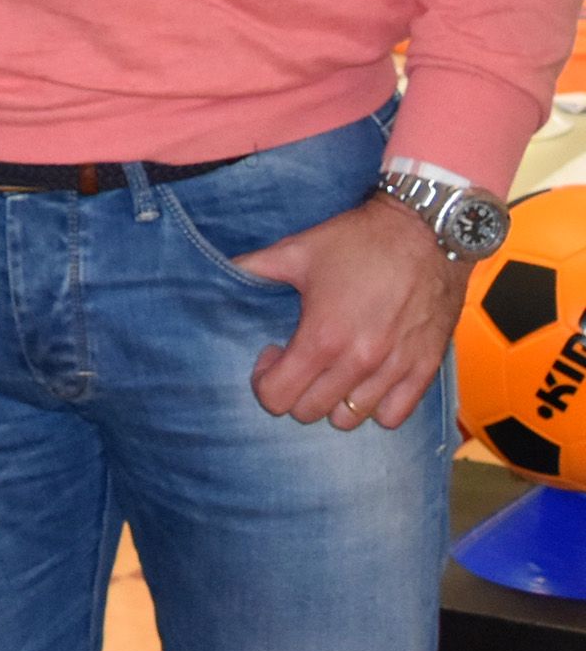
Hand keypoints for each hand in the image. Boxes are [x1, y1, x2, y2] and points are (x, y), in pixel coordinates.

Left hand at [233, 195, 467, 430]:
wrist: (427, 231)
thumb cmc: (360, 240)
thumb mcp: (297, 250)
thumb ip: (254, 268)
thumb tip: (223, 272)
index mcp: (323, 337)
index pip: (277, 397)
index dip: (265, 380)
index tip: (273, 353)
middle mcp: (359, 362)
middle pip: (309, 412)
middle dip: (295, 390)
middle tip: (299, 359)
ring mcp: (395, 369)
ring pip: (350, 419)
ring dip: (333, 401)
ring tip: (332, 370)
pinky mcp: (425, 368)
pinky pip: (394, 416)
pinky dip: (375, 407)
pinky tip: (367, 380)